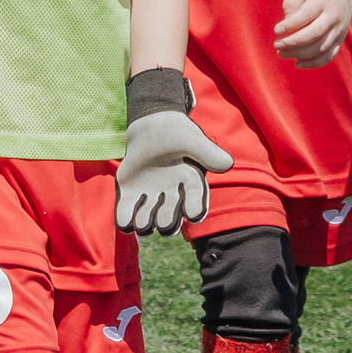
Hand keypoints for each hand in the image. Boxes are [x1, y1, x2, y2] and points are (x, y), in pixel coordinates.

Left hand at [114, 109, 235, 234]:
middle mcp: (172, 197)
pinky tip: (124, 224)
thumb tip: (227, 165)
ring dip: (144, 223)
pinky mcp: (131, 195)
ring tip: (142, 225)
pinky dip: (124, 219)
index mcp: (190, 184)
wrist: (152, 127)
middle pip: (170, 215)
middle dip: (167, 221)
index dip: (195, 207)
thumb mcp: (193, 140)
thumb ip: (208, 153)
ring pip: (148, 219)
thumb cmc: (177, 134)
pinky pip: (127, 212)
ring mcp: (150, 198)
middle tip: (165, 225)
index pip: (195, 198)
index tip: (195, 215)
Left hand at [273, 0, 351, 68]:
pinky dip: (313, 63)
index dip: (291, 24)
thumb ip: (292, 4)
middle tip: (277, 45)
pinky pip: (328, 56)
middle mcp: (333, 16)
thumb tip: (286, 26)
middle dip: (293, 42)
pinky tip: (297, 63)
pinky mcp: (340, 41)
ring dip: (299, 54)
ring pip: (321, 48)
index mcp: (323, 0)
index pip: (306, 14)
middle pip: (315, 33)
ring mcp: (338, 30)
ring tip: (281, 53)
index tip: (276, 31)